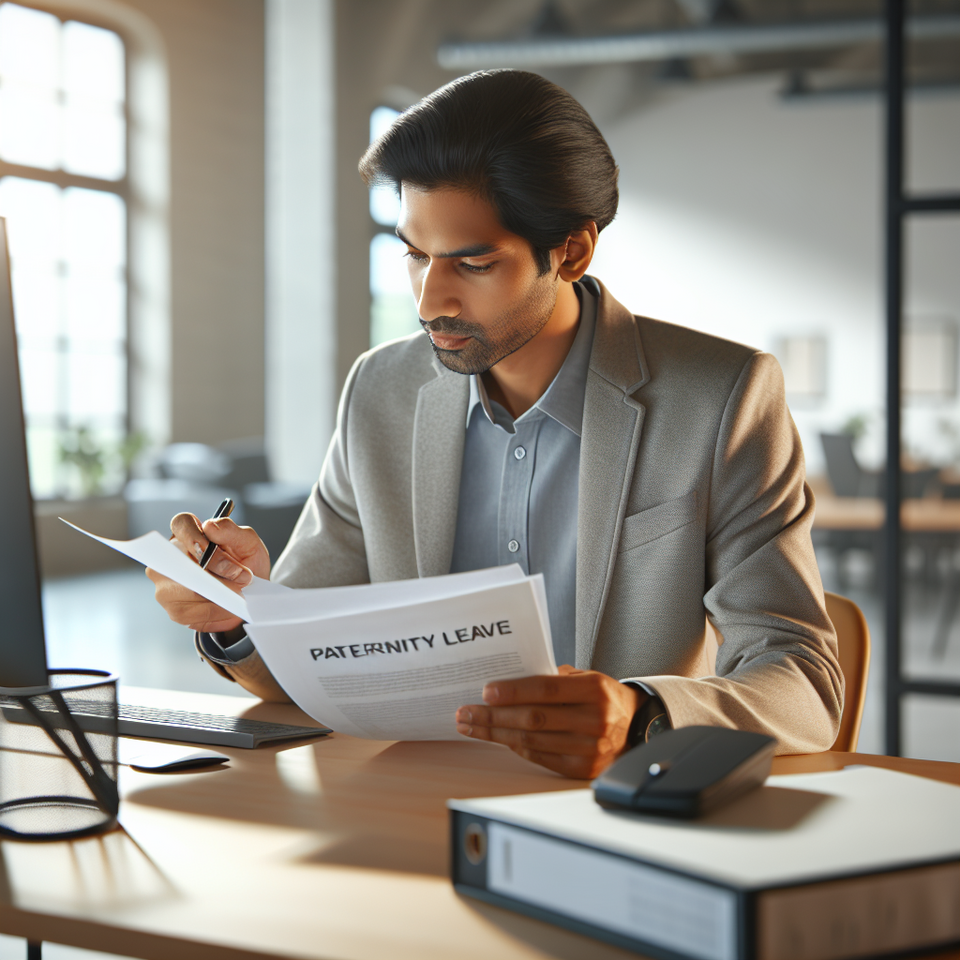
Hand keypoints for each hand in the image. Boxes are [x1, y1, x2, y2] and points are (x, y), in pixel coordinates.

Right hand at [146, 512, 270, 633]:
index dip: (193, 538)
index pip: (181, 526)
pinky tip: (231, 608)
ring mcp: (166, 586)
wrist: (250, 589)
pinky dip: (216, 612)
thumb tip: (210, 527)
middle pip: (181, 565)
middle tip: (242, 579)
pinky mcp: (175, 610)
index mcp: (186, 531)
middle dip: (214, 575)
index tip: (210, 548)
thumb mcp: (247, 542)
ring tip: (240, 595)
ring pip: (187, 593)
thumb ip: (231, 531)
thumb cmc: (244, 560)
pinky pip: (192, 615)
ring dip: (219, 596)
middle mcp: (169, 558)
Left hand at [455, 664, 644, 778]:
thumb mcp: (586, 677)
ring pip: (531, 741)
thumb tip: (510, 683)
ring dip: (495, 733)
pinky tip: (497, 737)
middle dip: (494, 716)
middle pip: (533, 719)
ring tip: (471, 725)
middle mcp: (594, 721)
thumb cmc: (602, 697)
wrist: (635, 727)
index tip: (486, 692)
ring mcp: (589, 748)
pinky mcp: (581, 769)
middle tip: (466, 712)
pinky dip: (515, 746)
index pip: (546, 689)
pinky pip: (539, 757)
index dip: (513, 691)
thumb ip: (554, 678)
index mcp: (594, 690)